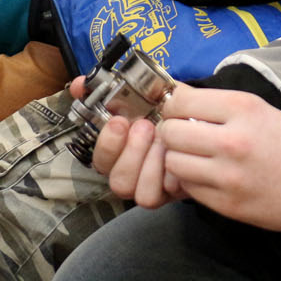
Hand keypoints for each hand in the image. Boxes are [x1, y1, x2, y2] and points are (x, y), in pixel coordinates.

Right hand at [76, 76, 188, 208]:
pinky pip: (165, 196)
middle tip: (146, 127)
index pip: (99, 159)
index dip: (107, 143)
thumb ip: (109, 87)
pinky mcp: (170, 194)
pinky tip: (178, 155)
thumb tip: (77, 84)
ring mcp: (150, 186)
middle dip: (132, 154)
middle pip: (118, 182)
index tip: (120, 121)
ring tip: (164, 140)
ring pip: (140, 195)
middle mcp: (131, 172)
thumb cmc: (169, 109)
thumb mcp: (146, 91)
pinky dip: (170, 176)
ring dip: (151, 165)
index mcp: (118, 151)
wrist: (202, 121)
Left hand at [155, 87, 280, 232]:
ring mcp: (228, 176)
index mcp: (243, 109)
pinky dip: (191, 181)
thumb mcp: (264, 110)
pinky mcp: (227, 204)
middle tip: (182, 132)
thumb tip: (182, 103)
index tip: (176, 107)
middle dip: (171, 130)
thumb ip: (223, 108)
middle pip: (171, 132)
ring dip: (178, 157)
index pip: (181, 101)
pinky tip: (206, 175)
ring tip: (193, 155)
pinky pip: (189, 189)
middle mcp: (231, 140)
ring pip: (174, 163)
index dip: (173, 103)